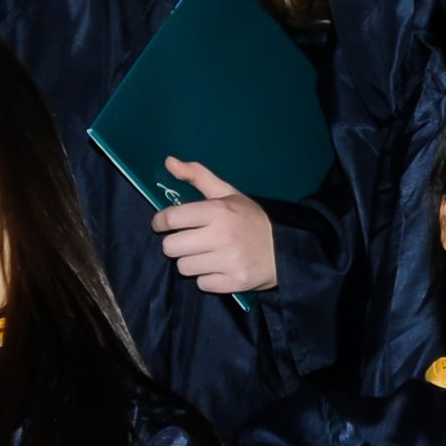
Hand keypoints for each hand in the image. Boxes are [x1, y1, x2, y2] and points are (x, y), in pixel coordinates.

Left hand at [153, 158, 279, 295]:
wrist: (286, 248)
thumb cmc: (251, 218)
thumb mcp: (228, 193)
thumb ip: (197, 176)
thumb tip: (168, 161)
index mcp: (218, 211)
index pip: (171, 218)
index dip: (160, 222)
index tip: (161, 224)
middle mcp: (221, 236)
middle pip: (171, 247)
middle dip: (176, 243)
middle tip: (189, 241)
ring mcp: (228, 262)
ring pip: (184, 267)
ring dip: (191, 262)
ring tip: (206, 255)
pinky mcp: (233, 283)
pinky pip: (201, 284)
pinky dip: (207, 278)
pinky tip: (219, 268)